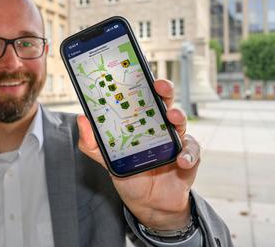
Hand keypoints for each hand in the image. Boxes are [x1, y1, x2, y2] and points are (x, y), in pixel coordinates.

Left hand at [77, 79, 200, 229]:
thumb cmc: (130, 174)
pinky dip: (188, 154)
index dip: (142, 82)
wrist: (149, 203)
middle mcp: (159, 125)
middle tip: (159, 86)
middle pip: (165, 101)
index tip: (136, 72)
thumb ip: (92, 143)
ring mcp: (175, 139)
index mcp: (141, 121)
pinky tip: (181, 161)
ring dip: (178, 117)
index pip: (142, 96)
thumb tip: (82, 118)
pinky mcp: (188, 155)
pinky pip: (192, 151)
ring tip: (172, 119)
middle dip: (164, 89)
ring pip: (180, 121)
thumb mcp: (107, 159)